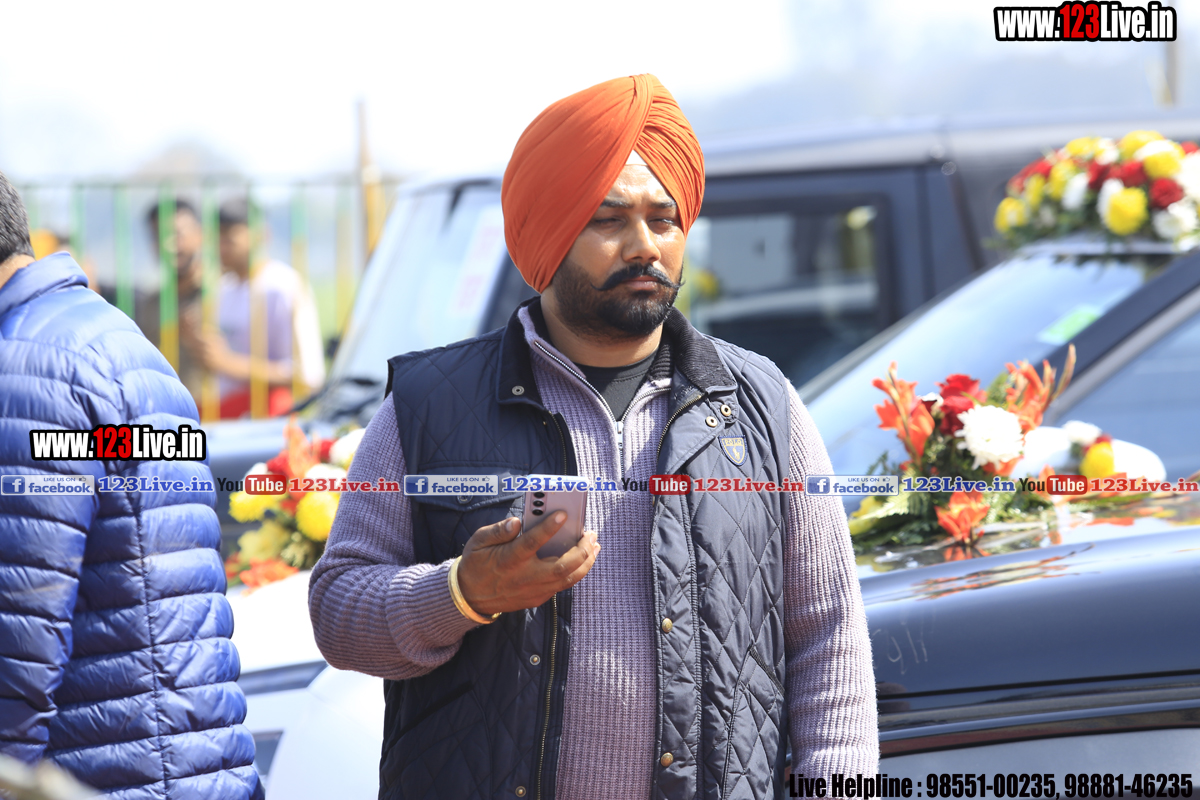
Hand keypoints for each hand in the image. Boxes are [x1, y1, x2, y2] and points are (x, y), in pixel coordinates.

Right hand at [456, 513, 599, 615]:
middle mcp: (524, 577)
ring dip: (586, 562)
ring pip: (568, 579)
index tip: (563, 514)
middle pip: (561, 567)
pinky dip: (576, 572)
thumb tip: (517, 522)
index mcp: (508, 560)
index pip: (532, 543)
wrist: (470, 597)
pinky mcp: (537, 598)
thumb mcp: (478, 541)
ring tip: (595, 545)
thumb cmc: (476, 562)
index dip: (548, 528)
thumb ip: (498, 530)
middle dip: (581, 550)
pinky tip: (583, 558)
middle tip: (590, 533)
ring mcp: (533, 591)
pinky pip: (562, 585)